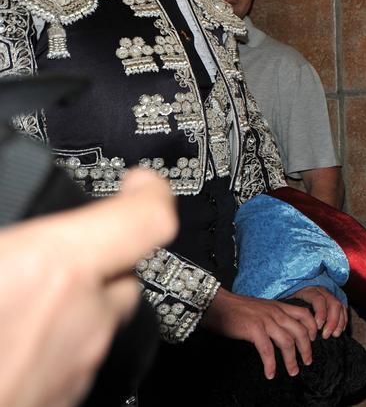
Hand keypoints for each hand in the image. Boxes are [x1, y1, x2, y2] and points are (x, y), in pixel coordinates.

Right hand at [0, 167, 175, 406]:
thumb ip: (3, 235)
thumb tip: (6, 228)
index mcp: (52, 270)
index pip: (146, 218)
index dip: (147, 192)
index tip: (137, 183)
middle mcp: (81, 319)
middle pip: (121, 274)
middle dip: (90, 264)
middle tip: (40, 260)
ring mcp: (77, 367)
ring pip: (97, 322)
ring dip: (68, 310)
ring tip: (10, 307)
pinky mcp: (68, 401)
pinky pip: (74, 359)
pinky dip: (52, 347)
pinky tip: (6, 345)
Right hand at [201, 289, 318, 379]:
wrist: (217, 304)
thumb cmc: (237, 308)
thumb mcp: (262, 307)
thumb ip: (273, 315)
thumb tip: (282, 330)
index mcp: (279, 306)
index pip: (305, 314)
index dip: (312, 328)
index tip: (313, 341)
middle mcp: (276, 312)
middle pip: (300, 331)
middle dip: (306, 349)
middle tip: (307, 362)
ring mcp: (266, 321)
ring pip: (287, 342)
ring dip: (291, 359)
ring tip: (293, 371)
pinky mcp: (254, 329)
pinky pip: (267, 350)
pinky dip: (270, 363)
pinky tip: (270, 373)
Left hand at [291, 285, 346, 338]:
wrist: (294, 287)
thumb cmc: (289, 300)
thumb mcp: (287, 302)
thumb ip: (291, 311)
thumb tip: (293, 327)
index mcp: (308, 290)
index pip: (318, 299)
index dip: (321, 313)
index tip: (318, 327)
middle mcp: (321, 290)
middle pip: (333, 303)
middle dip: (332, 321)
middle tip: (326, 335)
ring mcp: (329, 293)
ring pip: (340, 305)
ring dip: (339, 322)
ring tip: (335, 335)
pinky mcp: (335, 298)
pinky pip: (343, 308)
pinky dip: (343, 319)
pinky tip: (340, 330)